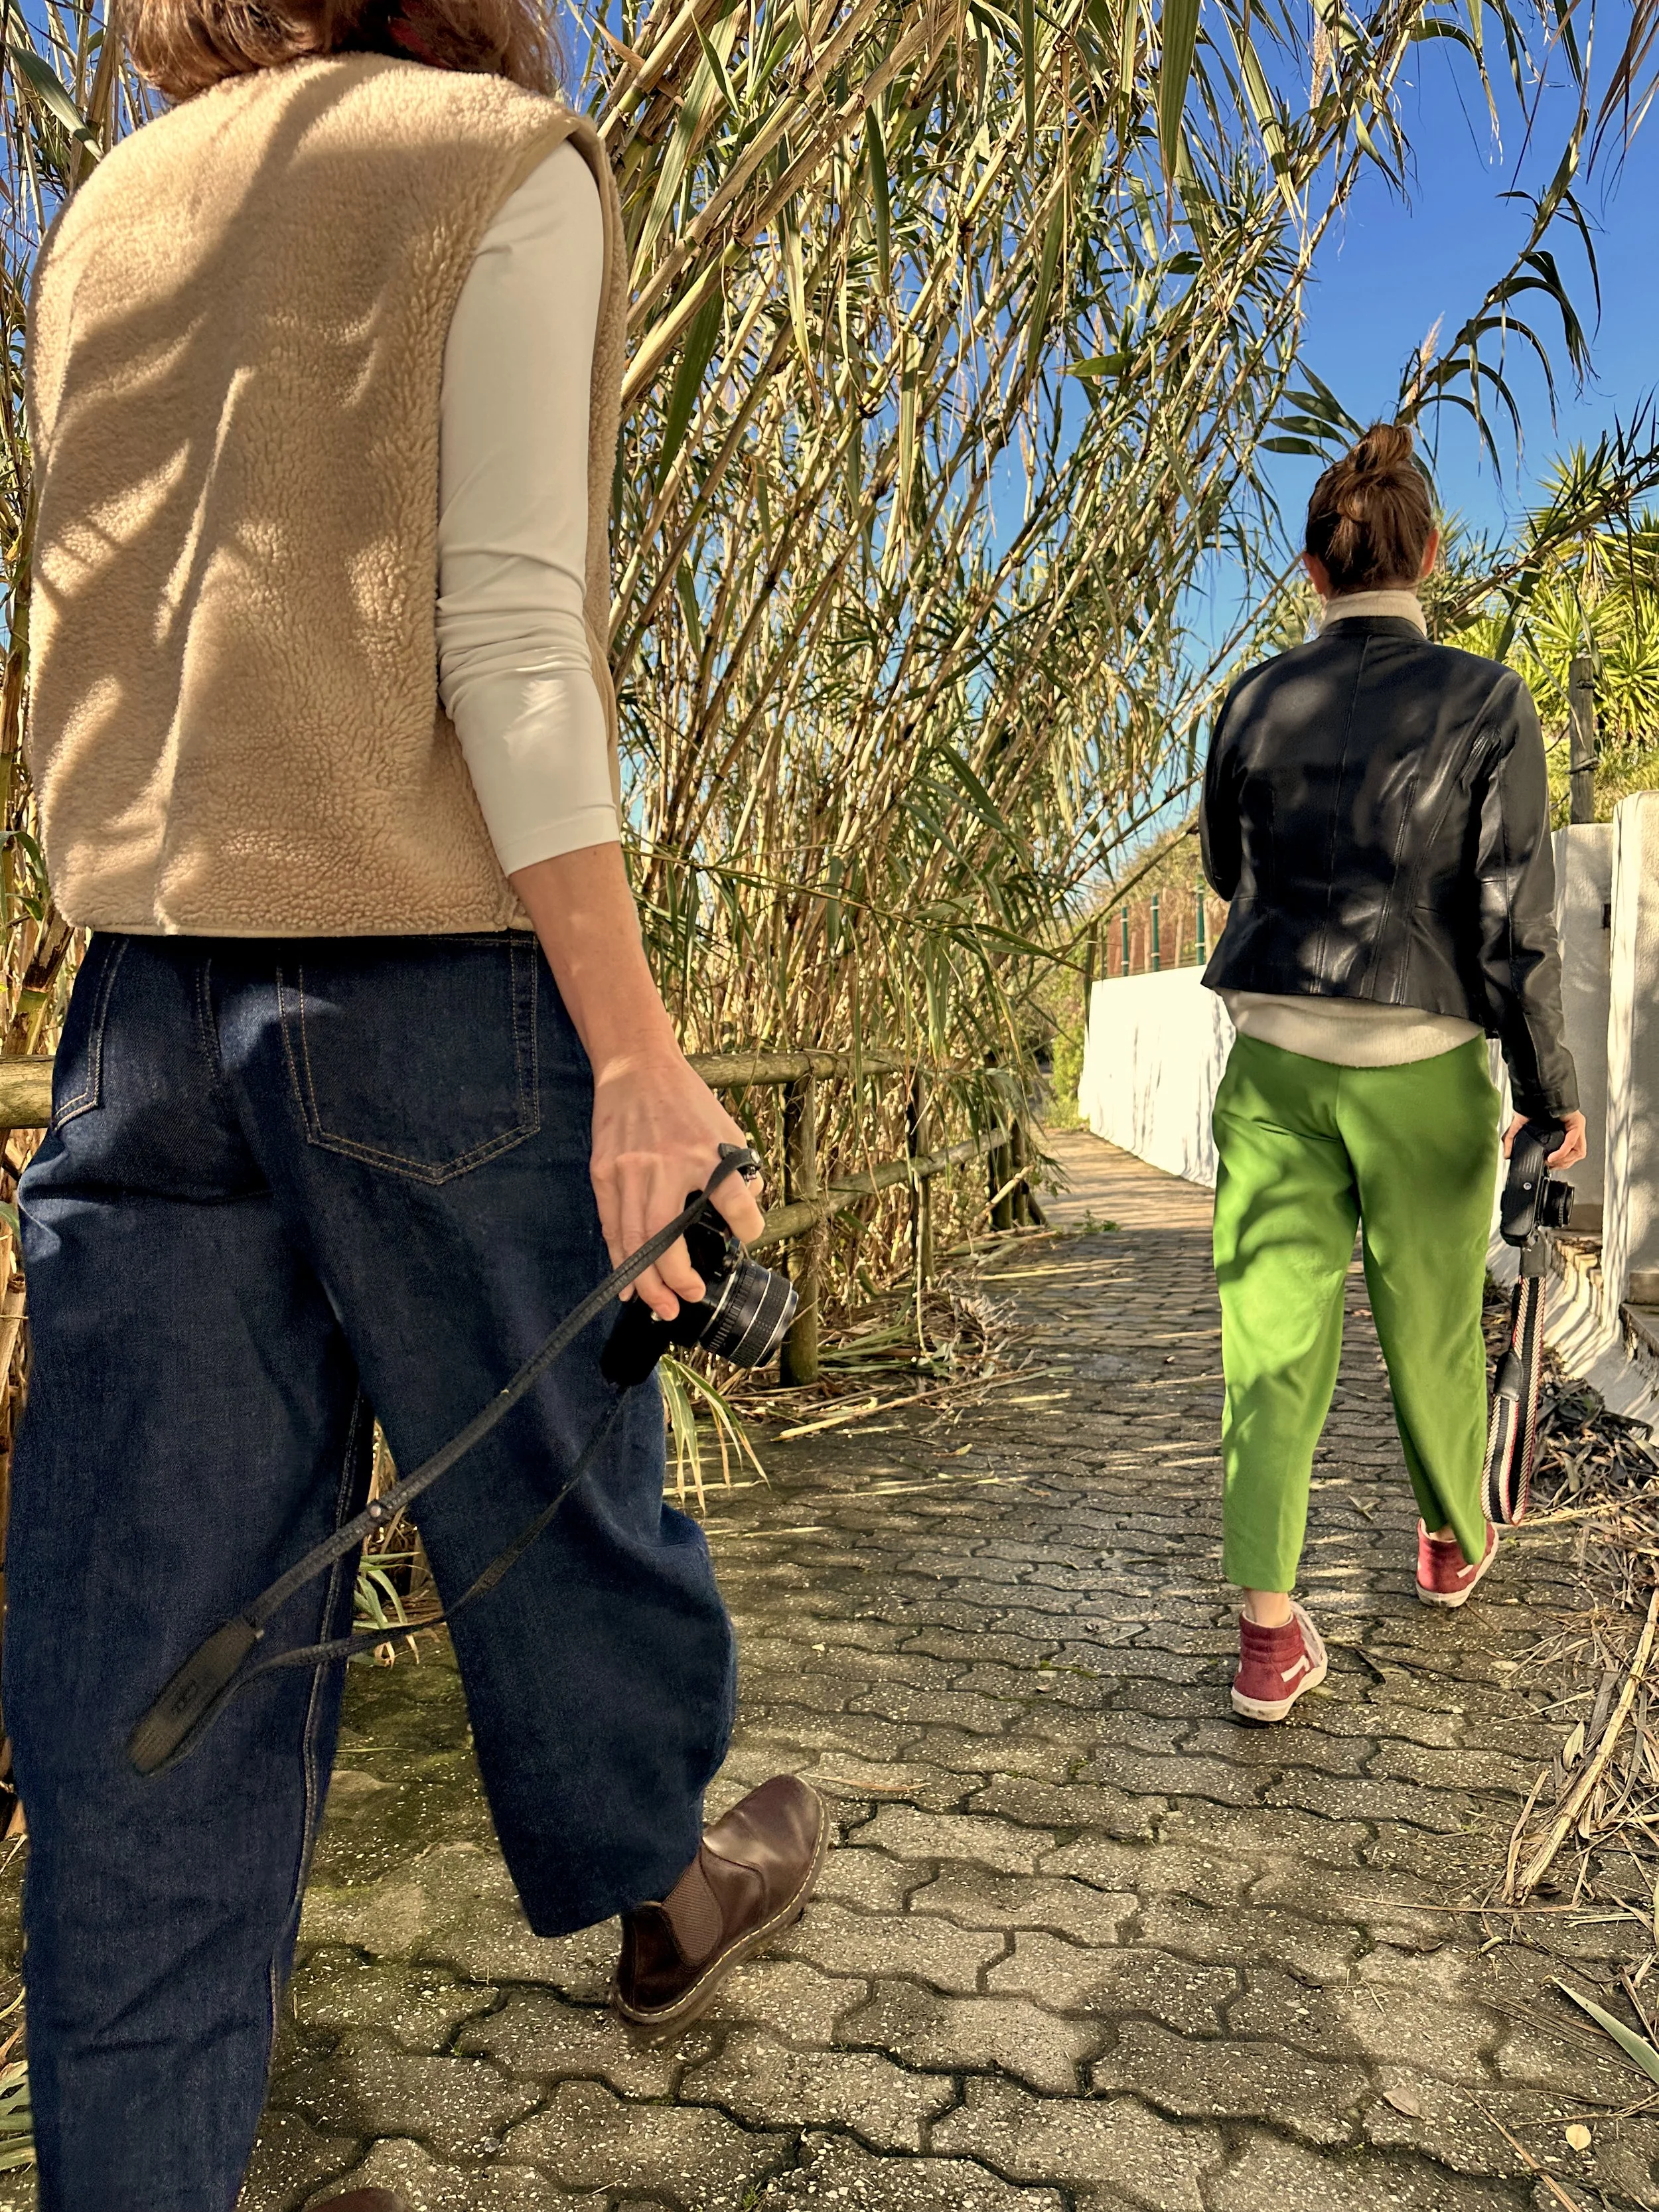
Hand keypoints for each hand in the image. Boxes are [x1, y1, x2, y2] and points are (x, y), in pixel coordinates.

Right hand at [589, 1047, 766, 1320]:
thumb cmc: (686, 1101)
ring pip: (633, 1239)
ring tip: (662, 1305)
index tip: (746, 1237)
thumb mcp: (725, 1128)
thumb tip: (747, 1212)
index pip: (734, 1200)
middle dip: (677, 1278)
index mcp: (703, 1152)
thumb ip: (739, 1170)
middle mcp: (664, 1164)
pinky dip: (620, 1260)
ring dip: (647, 1281)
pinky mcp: (603, 1173)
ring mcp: (629, 1171)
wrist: (637, 1068)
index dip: (747, 1227)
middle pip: (666, 1235)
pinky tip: (627, 1287)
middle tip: (689, 1298)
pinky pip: (611, 1226)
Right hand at [1502, 1109, 1586, 1171]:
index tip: (1546, 1165)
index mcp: (1562, 1130)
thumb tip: (1506, 1155)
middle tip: (1549, 1165)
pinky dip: (1563, 1152)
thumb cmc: (1530, 1104)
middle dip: (1562, 1164)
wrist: (1534, 1092)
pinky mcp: (1577, 1123)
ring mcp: (1576, 1126)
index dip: (1558, 1162)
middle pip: (1575, 1155)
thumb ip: (1511, 1140)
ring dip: (1564, 1160)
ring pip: (1578, 1152)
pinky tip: (1553, 1157)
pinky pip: (1573, 1142)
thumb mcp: (1519, 1126)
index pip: (1568, 1153)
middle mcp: (1572, 1129)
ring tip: (1551, 1161)